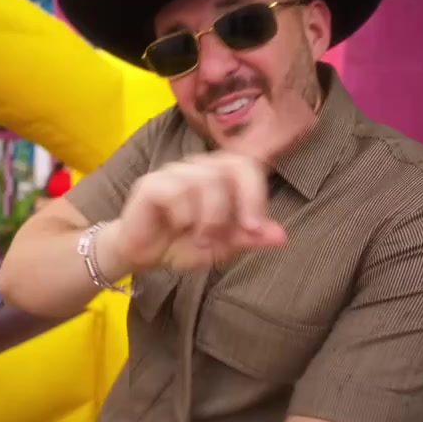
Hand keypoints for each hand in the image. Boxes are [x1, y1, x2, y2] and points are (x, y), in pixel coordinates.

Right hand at [108, 151, 286, 273]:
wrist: (142, 256)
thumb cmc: (182, 245)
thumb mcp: (222, 247)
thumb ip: (249, 238)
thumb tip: (281, 236)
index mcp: (220, 176)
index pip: (247, 165)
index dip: (255, 193)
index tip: (255, 227)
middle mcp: (200, 167)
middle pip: (232, 164)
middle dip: (238, 202)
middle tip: (233, 233)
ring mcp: (175, 172)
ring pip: (205, 181)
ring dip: (209, 218)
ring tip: (201, 239)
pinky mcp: (151, 183)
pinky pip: (176, 192)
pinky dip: (183, 216)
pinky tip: (178, 227)